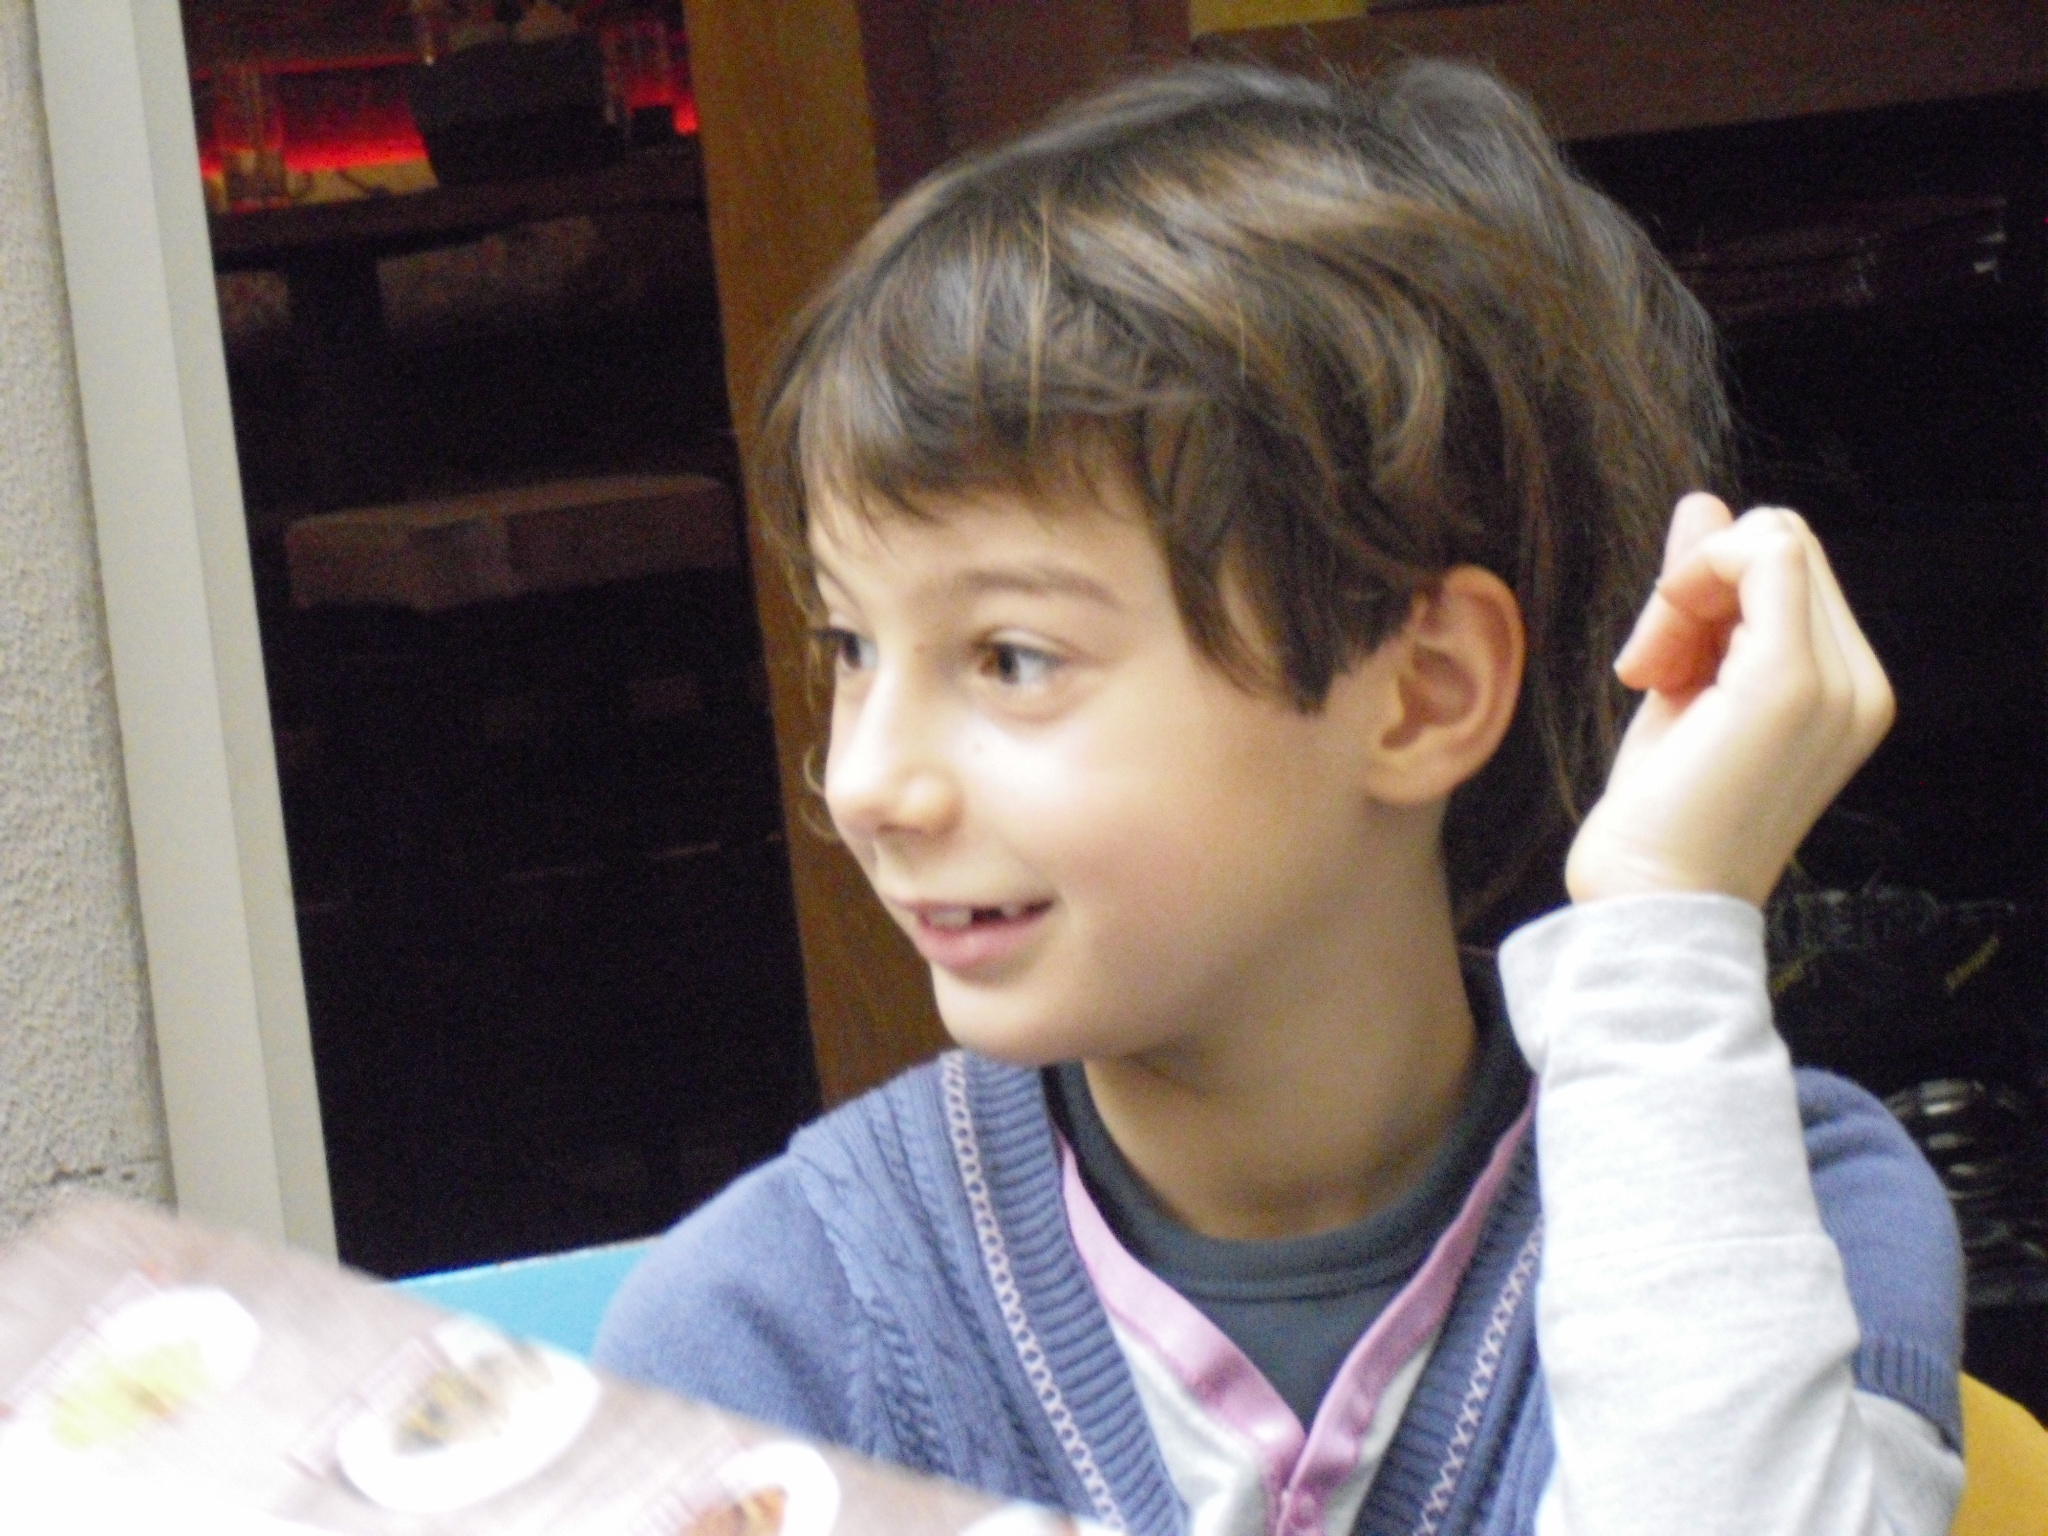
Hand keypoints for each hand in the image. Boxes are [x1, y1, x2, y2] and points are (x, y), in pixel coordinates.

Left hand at [1565, 493, 1894, 906]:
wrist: (1652, 899)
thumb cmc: (1662, 810)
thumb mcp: (1682, 680)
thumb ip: (1701, 596)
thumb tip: (1705, 502)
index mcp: (1847, 687)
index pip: (1788, 567)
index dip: (1707, 589)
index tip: (1656, 660)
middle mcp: (1862, 683)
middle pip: (1780, 544)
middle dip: (1694, 587)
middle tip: (1649, 667)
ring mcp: (1839, 681)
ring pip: (1770, 539)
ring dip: (1681, 593)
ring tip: (1650, 675)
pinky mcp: (1794, 680)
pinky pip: (1764, 553)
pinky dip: (1688, 583)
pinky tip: (1650, 663)